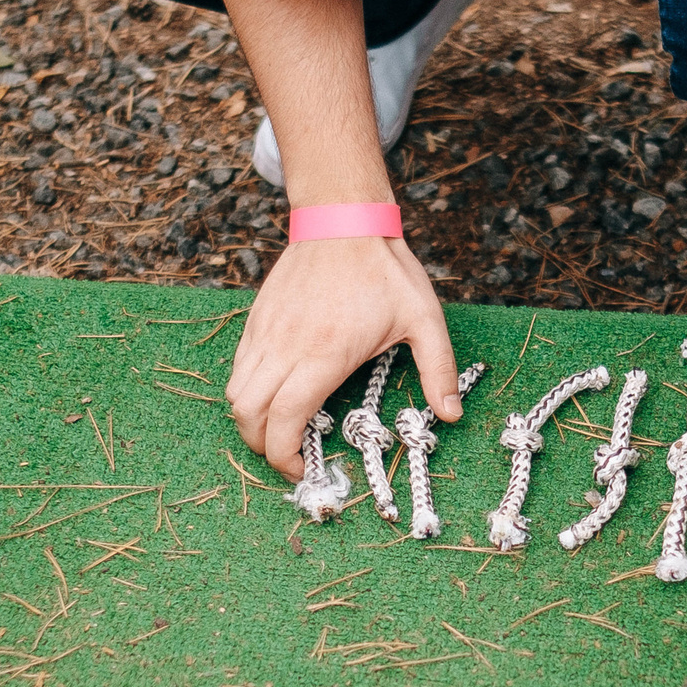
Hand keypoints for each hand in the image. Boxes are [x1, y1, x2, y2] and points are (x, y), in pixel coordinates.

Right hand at [228, 235, 462, 479]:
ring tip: (279, 427)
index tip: (302, 468)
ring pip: (235, 392)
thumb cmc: (385, 269)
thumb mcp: (425, 318)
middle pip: (247, 414)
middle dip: (262, 445)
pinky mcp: (256, 319)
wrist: (343, 218)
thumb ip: (439, 369)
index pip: (284, 420)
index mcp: (324, 354)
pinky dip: (248, 390)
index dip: (285, 456)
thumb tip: (450, 414)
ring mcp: (266, 332)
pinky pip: (238, 366)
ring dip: (250, 419)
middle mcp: (286, 346)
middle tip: (290, 454)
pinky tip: (276, 391)